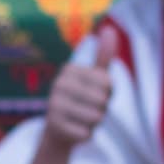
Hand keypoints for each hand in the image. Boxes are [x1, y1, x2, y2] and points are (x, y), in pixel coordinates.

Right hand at [44, 24, 122, 149]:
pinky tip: (75, 131)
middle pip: (102, 100)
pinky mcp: (54, 126)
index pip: (107, 82)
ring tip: (82, 120)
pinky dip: (86, 135)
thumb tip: (110, 28)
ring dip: (95, 123)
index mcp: (69, 69)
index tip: (93, 95)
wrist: (58, 132)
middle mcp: (58, 84)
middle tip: (88, 110)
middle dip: (101, 109)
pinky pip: (86, 133)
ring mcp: (54, 105)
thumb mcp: (94, 78)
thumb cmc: (82, 101)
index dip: (107, 94)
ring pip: (96, 117)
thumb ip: (103, 56)